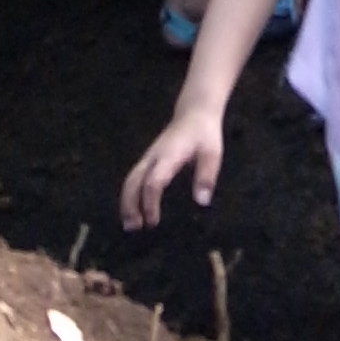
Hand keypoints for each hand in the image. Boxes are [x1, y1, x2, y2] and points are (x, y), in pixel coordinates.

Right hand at [121, 99, 224, 224]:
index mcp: (168, 156)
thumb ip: (206, 176)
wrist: (194, 113)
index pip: (154, 181)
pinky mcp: (148, 160)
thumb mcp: (212, 153)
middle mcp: (153, 157)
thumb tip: (202, 202)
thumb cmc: (204, 134)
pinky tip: (134, 210)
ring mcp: (148, 158)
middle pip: (133, 181)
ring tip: (130, 225)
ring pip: (130, 180)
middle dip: (130, 205)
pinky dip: (130, 195)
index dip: (150, 202)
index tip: (153, 222)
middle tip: (133, 228)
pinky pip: (134, 178)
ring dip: (127, 202)